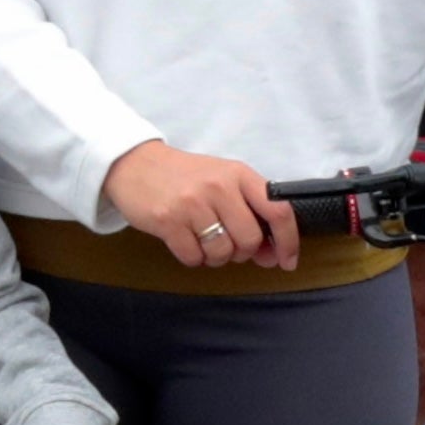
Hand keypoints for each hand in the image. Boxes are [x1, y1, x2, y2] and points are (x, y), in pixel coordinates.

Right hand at [100, 139, 294, 271]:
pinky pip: (194, 258)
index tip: (287, 261)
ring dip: (215, 257)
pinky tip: (185, 240)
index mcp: (239, 174)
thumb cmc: (185, 177)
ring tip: (203, 240)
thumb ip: (249, 210)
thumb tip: (272, 253)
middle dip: (242, 252)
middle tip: (227, 243)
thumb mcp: (223, 179)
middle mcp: (219, 187)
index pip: (278, 211)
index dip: (288, 241)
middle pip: (250, 239)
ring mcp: (192, 204)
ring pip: (222, 253)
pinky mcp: (168, 220)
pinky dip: (193, 257)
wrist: (136, 164)